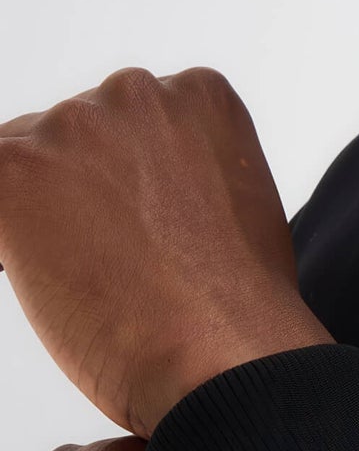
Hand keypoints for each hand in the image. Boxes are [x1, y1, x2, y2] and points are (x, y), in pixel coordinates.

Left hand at [0, 65, 332, 437]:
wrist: (222, 357)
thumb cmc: (239, 310)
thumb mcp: (242, 209)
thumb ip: (189, 174)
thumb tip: (132, 194)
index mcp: (199, 96)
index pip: (137, 122)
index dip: (136, 183)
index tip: (156, 230)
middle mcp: (136, 93)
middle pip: (76, 135)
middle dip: (86, 193)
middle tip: (122, 264)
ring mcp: (72, 127)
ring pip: (25, 164)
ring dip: (43, 217)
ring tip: (94, 280)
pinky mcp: (12, 171)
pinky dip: (6, 240)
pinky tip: (34, 269)